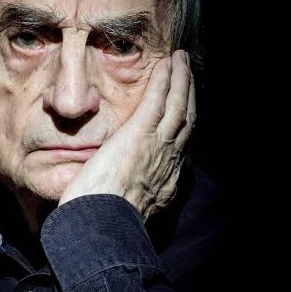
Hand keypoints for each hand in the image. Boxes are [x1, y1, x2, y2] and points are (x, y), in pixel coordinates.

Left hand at [58, 50, 195, 220]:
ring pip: (179, 107)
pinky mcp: (140, 134)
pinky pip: (158, 101)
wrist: (101, 230)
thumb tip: (112, 194)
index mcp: (166, 184)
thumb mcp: (123, 213)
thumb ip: (126, 198)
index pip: (181, 148)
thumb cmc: (102, 227)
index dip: (184, 125)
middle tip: (188, 75)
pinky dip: (165, 81)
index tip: (183, 109)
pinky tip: (167, 64)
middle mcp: (170, 164)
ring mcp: (158, 147)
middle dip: (189, 96)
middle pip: (187, 122)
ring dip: (182, 81)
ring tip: (181, 61)